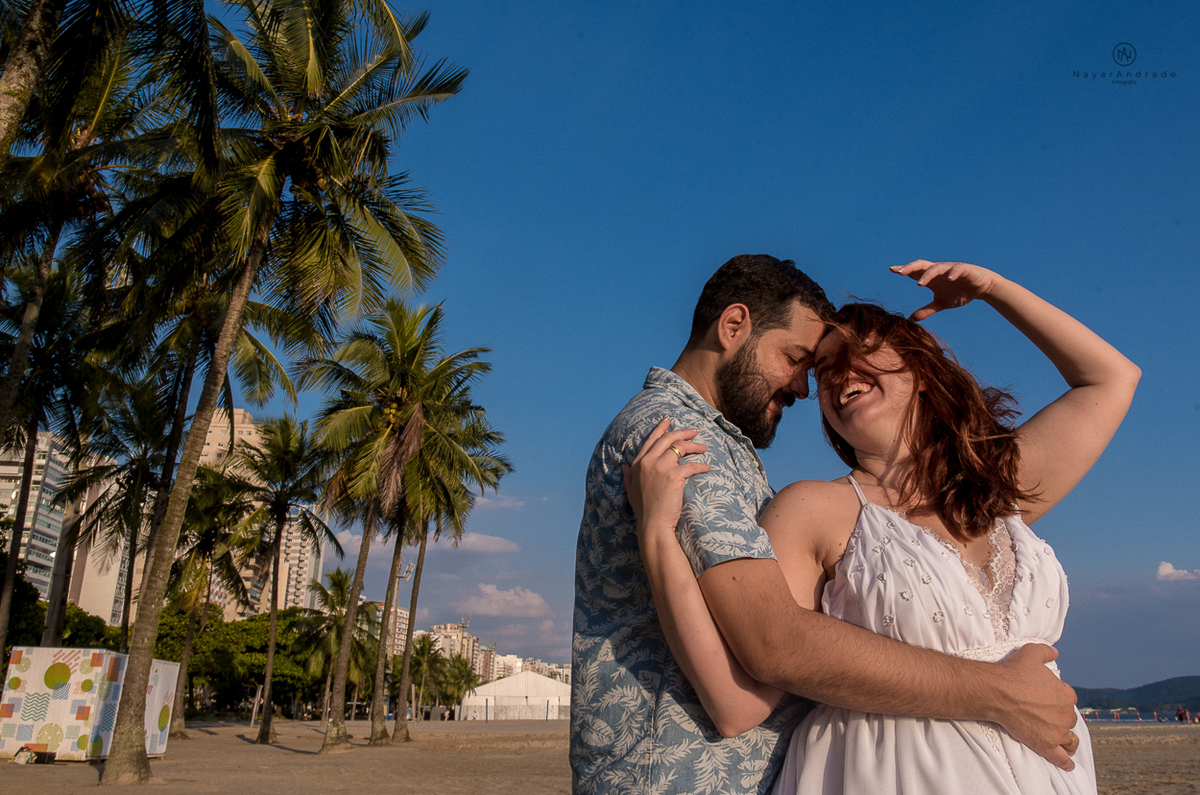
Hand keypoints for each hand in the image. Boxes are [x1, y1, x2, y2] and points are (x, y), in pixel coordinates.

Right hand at [623, 418, 710, 545]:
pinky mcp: (674, 476)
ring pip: (681, 448)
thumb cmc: (644, 509)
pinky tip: (707, 468)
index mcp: (638, 463)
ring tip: (704, 448)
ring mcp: (661, 467)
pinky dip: (702, 466)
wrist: (652, 523)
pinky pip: (692, 466)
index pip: (651, 440)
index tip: (668, 420)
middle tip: (694, 432)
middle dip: (683, 432)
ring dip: (695, 446)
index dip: (661, 428)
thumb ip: (628, 475)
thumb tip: (624, 465)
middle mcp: (649, 461)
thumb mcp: (631, 490)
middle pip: (668, 439)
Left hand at [891, 259, 1001, 321]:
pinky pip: (957, 269)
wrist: (982, 288)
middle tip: (900, 273)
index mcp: (931, 278)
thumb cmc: (959, 293)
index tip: (891, 270)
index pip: (914, 271)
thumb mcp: (941, 304)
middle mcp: (938, 271)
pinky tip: (949, 278)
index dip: (903, 270)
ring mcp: (950, 269)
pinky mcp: (964, 269)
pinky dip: (953, 273)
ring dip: (928, 274)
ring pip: (937, 267)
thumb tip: (910, 320)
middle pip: (921, 265)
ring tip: (920, 284)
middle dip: (910, 267)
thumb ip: (926, 310)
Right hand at [990, 644, 1078, 770]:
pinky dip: (1066, 762)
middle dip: (1060, 719)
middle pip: (1068, 719)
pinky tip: (1068, 765)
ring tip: (1063, 743)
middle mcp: (1066, 713)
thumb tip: (1055, 652)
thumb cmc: (1013, 672)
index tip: (1047, 700)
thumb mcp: (1031, 653)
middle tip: (1046, 717)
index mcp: (1066, 693)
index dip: (1058, 700)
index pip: (1068, 700)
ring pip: (1070, 740)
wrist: (997, 691)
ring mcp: (1057, 731)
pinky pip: (1061, 758)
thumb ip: (1046, 652)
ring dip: (1067, 741)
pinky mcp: (1046, 745)